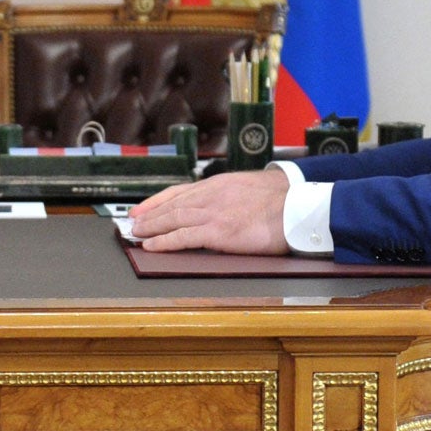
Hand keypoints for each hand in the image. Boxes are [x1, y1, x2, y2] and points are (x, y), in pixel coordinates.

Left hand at [129, 169, 289, 254]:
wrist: (298, 206)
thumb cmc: (283, 200)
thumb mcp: (251, 188)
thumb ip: (232, 195)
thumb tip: (226, 205)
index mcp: (220, 184)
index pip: (181, 191)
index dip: (158, 200)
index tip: (143, 207)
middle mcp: (212, 195)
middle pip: (173, 205)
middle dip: (150, 214)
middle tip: (133, 222)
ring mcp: (214, 213)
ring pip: (173, 219)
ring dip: (151, 227)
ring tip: (136, 234)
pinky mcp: (218, 232)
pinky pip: (183, 237)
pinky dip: (164, 242)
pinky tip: (152, 246)